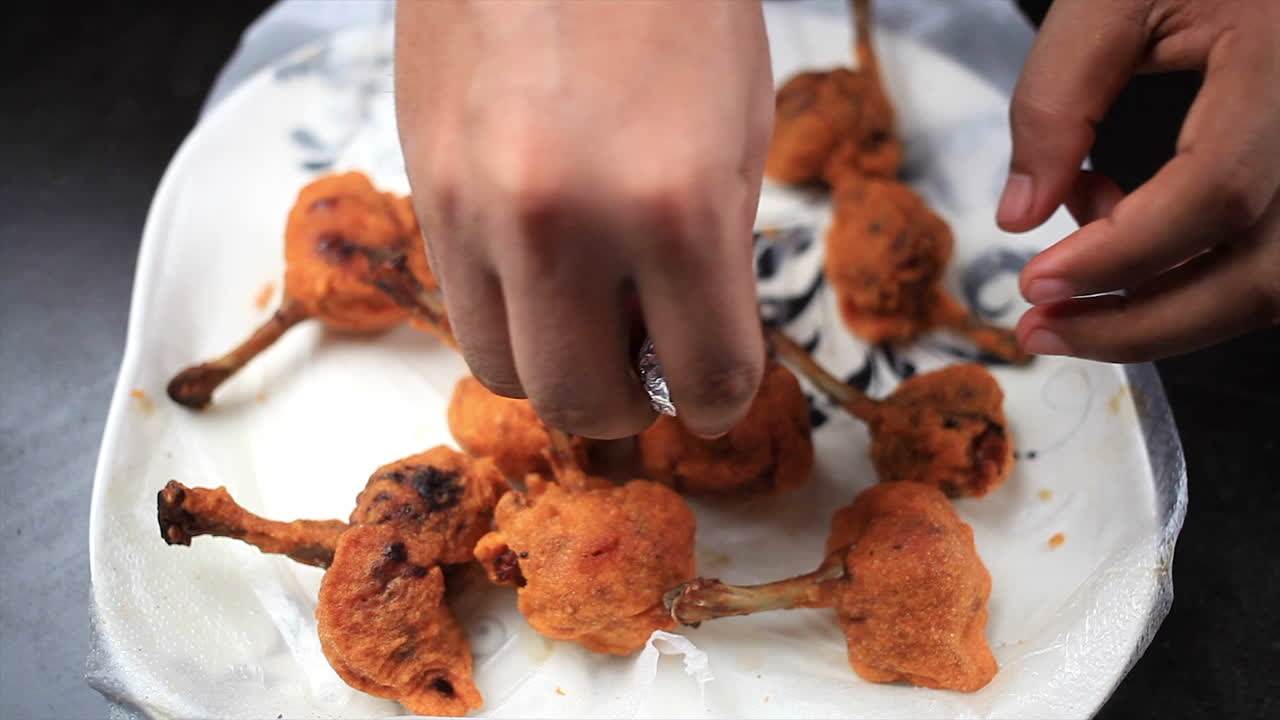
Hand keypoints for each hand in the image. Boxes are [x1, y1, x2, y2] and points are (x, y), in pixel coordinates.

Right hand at [395, 0, 773, 437]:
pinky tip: (540, 259)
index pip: (703, 380)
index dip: (716, 397)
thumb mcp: (739, 127)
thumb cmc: (673, 0)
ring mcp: (475, 208)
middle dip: (627, 402)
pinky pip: (462, 304)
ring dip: (555, 364)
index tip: (711, 384)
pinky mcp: (422, 186)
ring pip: (503, 371)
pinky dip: (508, 308)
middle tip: (647, 361)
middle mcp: (563, 224)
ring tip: (587, 311)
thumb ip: (716, 256)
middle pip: (582, 404)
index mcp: (676, 207)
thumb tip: (680, 346)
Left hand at [999, 0, 1279, 362]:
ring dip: (1168, 313)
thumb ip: (1057, 98)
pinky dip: (1198, 280)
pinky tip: (1129, 248)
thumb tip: (1021, 215)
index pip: (1217, 192)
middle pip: (1263, 275)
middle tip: (1041, 329)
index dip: (1121, 255)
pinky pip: (1272, 261)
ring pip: (1274, 287)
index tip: (1034, 284)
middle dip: (1141, 324)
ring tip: (1072, 294)